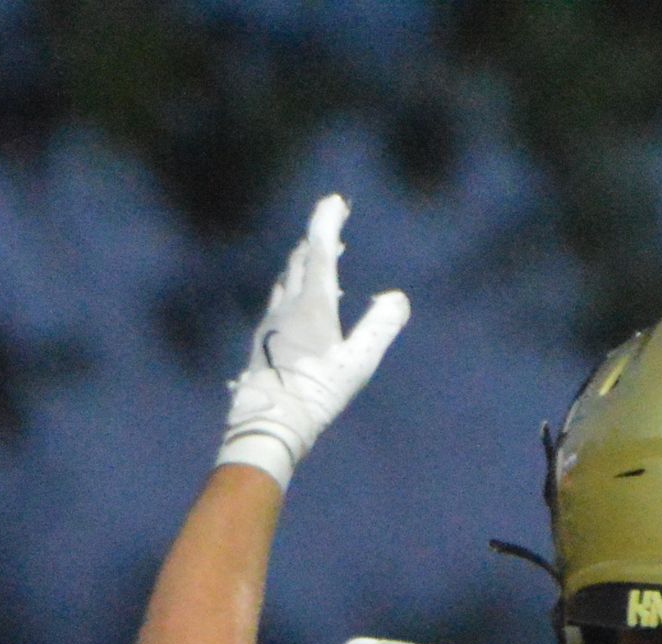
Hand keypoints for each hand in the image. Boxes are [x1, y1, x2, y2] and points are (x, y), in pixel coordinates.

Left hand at [217, 195, 410, 490]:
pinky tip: (302, 301)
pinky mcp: (264, 337)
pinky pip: (282, 298)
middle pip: (300, 259)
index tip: (335, 201)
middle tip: (333, 224)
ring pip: (288, 278)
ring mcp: (272, 320)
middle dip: (318, 237)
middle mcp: (287, 304)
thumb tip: (397, 299)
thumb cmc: (315, 394)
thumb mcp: (357, 364)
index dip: (327, 221)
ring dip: (305, 262)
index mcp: (311, 304)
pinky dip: (296, 285)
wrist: (268, 423)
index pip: (319, 249)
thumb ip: (379, 327)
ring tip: (321, 257)